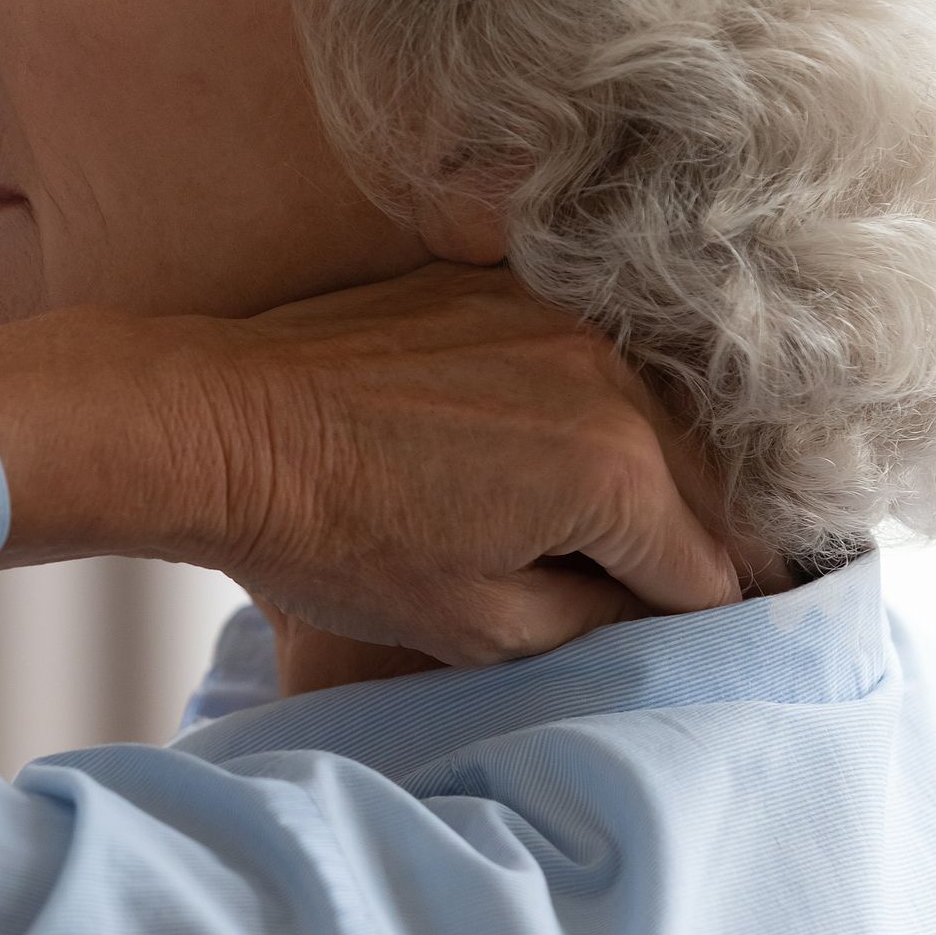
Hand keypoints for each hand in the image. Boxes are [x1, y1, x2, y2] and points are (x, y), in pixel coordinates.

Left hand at [162, 261, 747, 666]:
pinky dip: (591, 412)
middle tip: (669, 601)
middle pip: (705, 485)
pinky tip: (550, 453)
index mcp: (615, 472)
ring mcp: (557, 319)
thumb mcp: (480, 625)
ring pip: (655, 417)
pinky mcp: (506, 290)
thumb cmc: (333, 539)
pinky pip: (589, 361)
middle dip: (695, 549)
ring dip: (653, 476)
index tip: (687, 644)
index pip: (714, 569)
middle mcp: (610, 378)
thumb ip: (595, 623)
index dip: (704, 623)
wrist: (221, 428)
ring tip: (610, 535)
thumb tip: (647, 608)